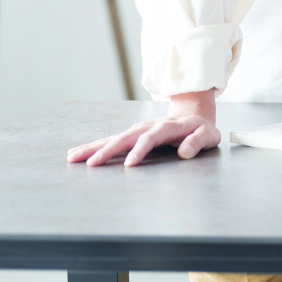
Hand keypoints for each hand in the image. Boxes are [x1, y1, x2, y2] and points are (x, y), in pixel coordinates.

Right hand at [67, 90, 220, 166]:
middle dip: (108, 150)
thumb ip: (198, 142)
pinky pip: (111, 141)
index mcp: (167, 127)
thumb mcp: (208, 135)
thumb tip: (185, 152)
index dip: (140, 150)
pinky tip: (78, 154)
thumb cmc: (202, 129)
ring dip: (94, 147)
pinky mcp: (131, 135)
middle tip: (91, 163)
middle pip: (126, 137)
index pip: (151, 138)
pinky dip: (94, 147)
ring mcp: (138, 130)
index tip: (129, 165)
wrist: (194, 115)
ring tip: (73, 157)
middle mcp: (148, 127)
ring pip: (113, 138)